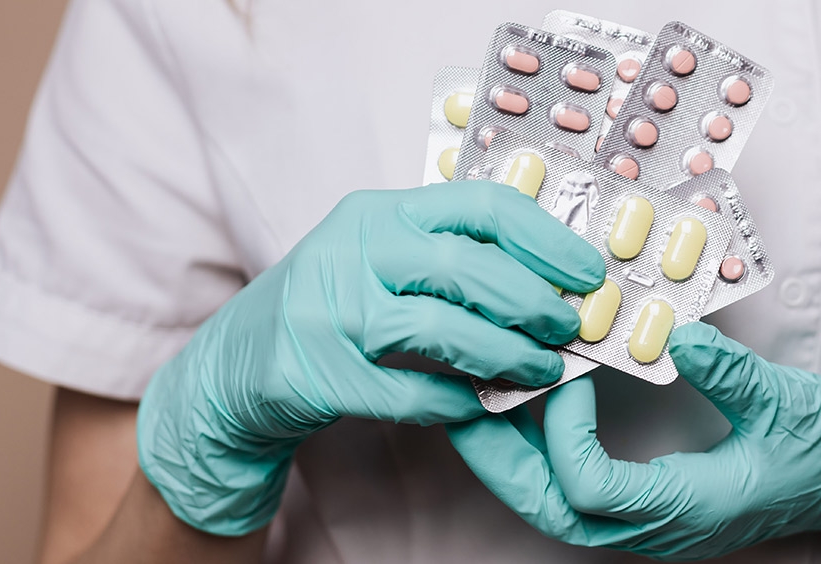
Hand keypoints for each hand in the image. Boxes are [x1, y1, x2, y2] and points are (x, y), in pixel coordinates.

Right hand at [137, 182, 604, 535]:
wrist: (233, 369)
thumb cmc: (328, 310)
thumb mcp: (377, 258)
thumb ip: (445, 255)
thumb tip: (549, 275)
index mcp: (380, 214)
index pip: (480, 206)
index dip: (546, 239)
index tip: (588, 271)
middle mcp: (353, 251)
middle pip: (469, 267)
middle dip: (535, 302)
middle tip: (570, 328)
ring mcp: (331, 311)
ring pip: (443, 329)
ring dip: (507, 355)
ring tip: (542, 372)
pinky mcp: (317, 373)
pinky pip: (409, 391)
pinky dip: (455, 401)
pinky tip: (479, 405)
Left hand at [447, 322, 820, 559]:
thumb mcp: (793, 401)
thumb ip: (733, 375)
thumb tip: (675, 336)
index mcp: (689, 508)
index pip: (589, 490)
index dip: (561, 433)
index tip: (568, 372)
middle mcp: (660, 527)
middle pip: (550, 510)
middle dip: (498, 457)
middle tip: (462, 398)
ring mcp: (655, 522)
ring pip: (557, 506)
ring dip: (513, 455)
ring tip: (481, 399)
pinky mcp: (655, 504)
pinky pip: (580, 490)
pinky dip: (544, 453)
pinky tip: (536, 407)